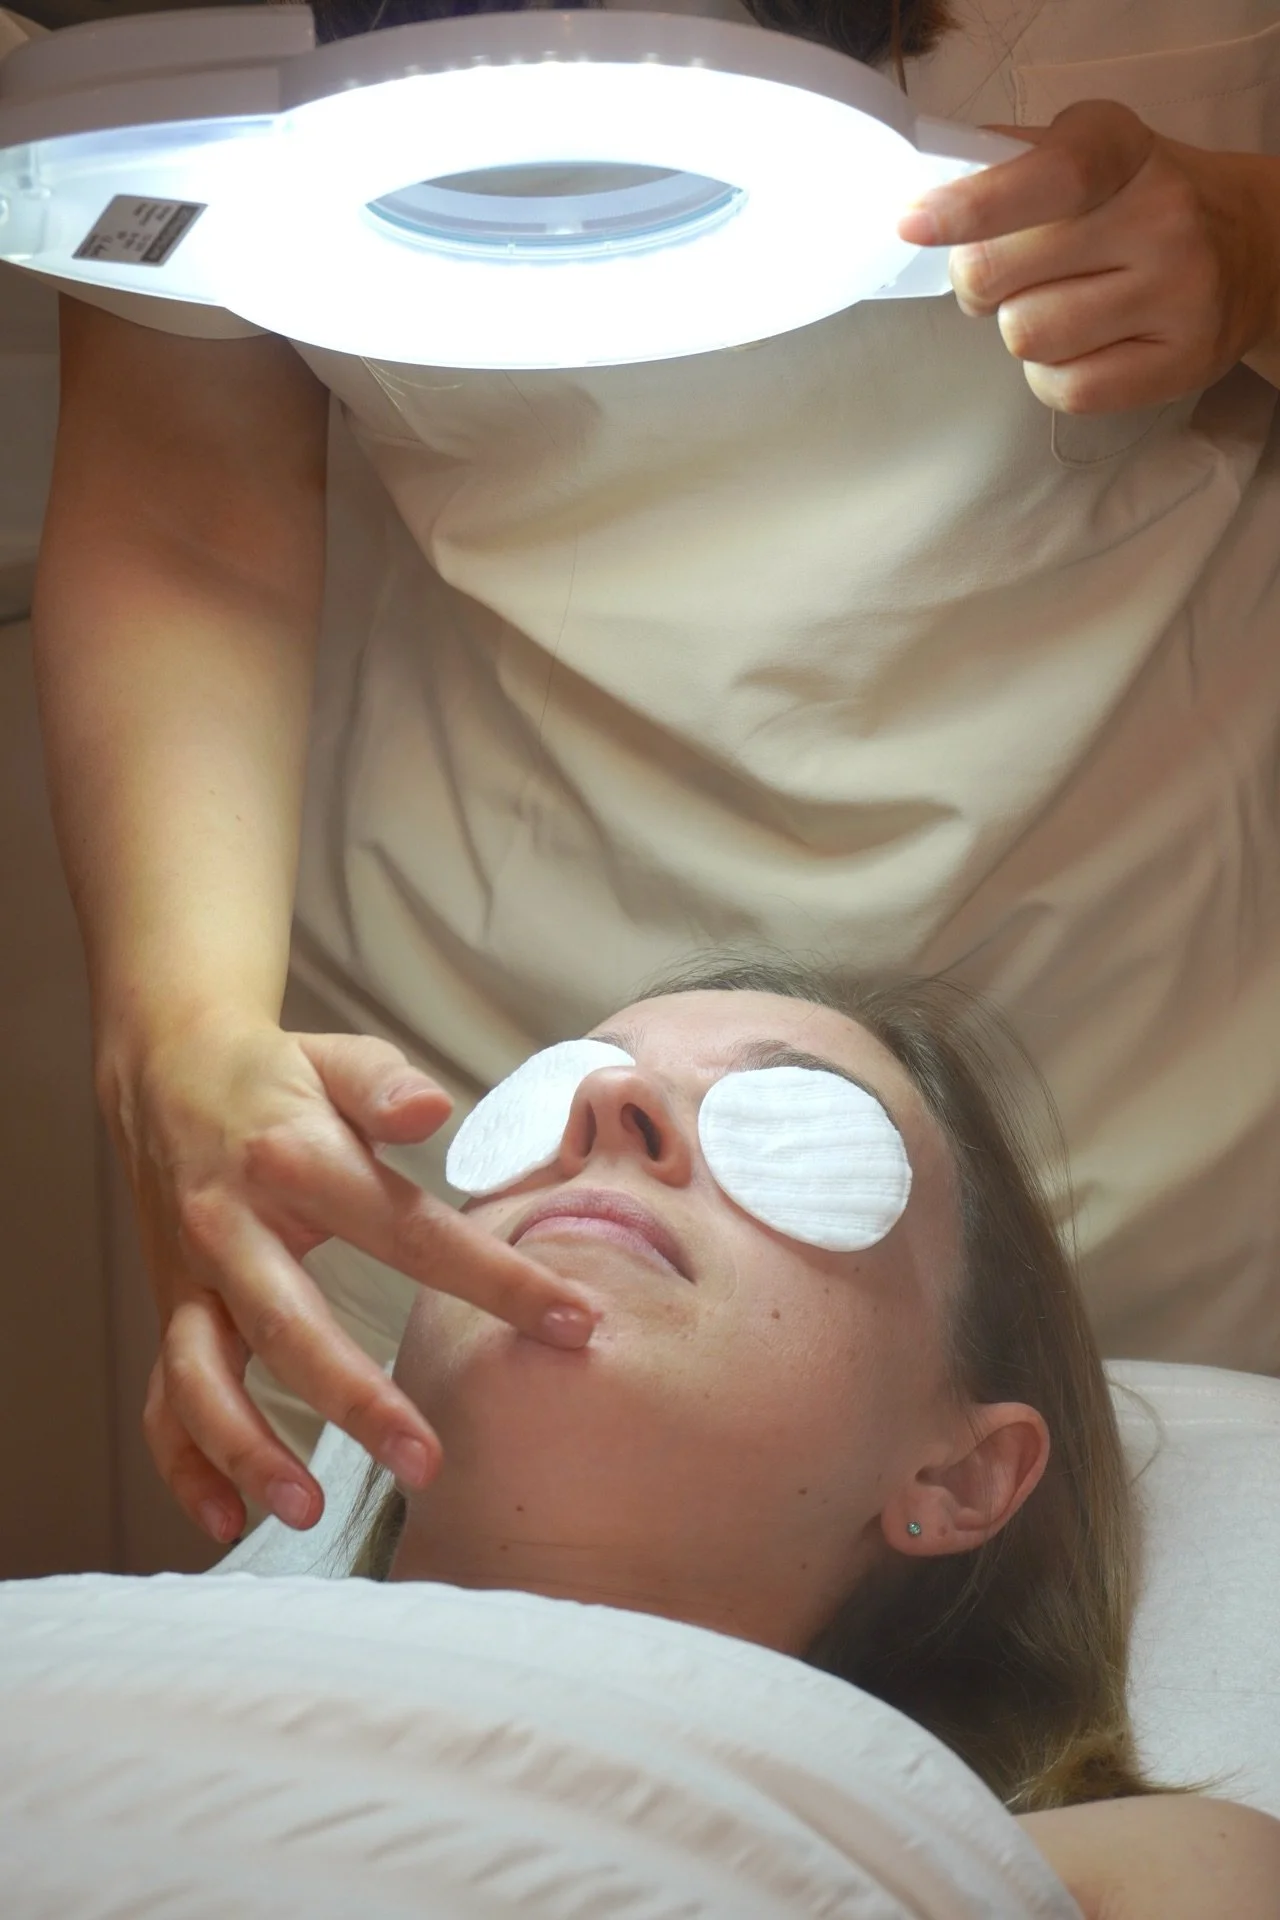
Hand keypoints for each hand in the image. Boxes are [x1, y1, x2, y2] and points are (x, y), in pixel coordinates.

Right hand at [108, 1014, 597, 1542]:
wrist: (167, 1071)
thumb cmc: (281, 1075)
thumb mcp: (339, 1058)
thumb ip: (387, 1085)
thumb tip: (434, 1109)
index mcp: (294, 1161)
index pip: (408, 1232)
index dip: (495, 1280)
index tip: (574, 1324)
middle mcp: (232, 1227)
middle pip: (291, 1326)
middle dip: (356, 1402)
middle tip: (427, 1464)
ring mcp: (191, 1278)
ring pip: (204, 1378)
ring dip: (249, 1449)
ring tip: (307, 1507)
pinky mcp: (169, 1310)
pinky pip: (163, 1400)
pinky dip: (186, 1464)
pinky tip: (229, 1519)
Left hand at [898, 101, 1279, 411]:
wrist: (1250, 248)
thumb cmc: (1137, 202)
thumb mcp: (1087, 154)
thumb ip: (1012, 167)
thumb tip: (931, 205)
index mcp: (1122, 149)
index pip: (1047, 175)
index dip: (971, 206)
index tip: (914, 224)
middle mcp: (1160, 215)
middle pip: (1001, 271)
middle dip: (978, 281)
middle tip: (1001, 278)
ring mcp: (1177, 293)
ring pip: (1027, 335)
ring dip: (1019, 328)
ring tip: (1056, 306)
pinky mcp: (1179, 363)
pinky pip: (1064, 389)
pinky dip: (1050, 375)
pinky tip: (1079, 347)